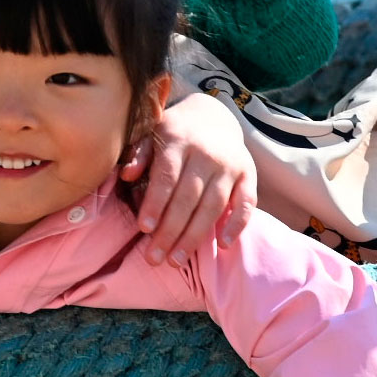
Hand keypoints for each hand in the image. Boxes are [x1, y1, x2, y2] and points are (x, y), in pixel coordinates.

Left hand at [123, 91, 254, 265]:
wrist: (212, 116)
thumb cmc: (174, 132)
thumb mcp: (152, 133)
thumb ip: (139, 154)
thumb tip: (127, 175)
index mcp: (178, 140)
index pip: (167, 176)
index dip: (156, 203)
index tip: (144, 229)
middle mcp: (206, 153)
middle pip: (188, 197)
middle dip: (171, 230)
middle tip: (155, 258)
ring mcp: (230, 165)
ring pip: (213, 205)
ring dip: (195, 236)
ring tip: (176, 260)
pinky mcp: (248, 174)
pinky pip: (246, 203)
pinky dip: (236, 224)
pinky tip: (222, 245)